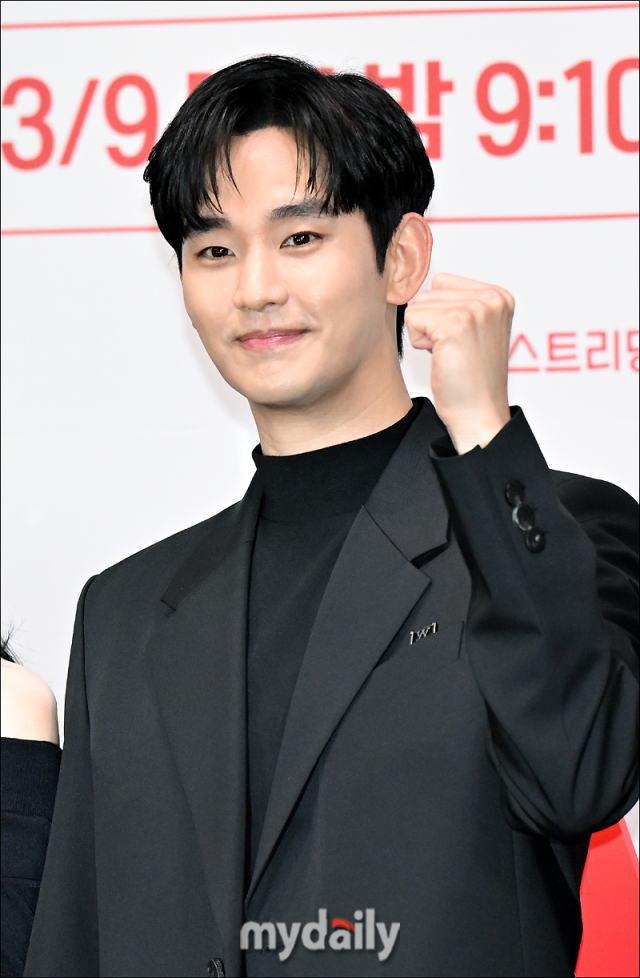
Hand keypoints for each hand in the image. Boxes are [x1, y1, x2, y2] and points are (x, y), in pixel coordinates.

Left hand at [405, 272, 513, 453]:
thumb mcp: (475, 330)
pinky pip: (412, 318)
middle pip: (429, 291)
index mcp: (499, 296)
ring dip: (425, 333)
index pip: (442, 282)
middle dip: (431, 323)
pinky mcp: (456, 323)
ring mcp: (476, 309)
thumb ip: (457, 303)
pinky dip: (419, 342)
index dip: (440, 314)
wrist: (479, 414)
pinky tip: (442, 359)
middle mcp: (492, 298)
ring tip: (450, 355)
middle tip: (455, 351)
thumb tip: (414, 285)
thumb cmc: (471, 380)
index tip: (461, 341)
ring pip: (418, 304)